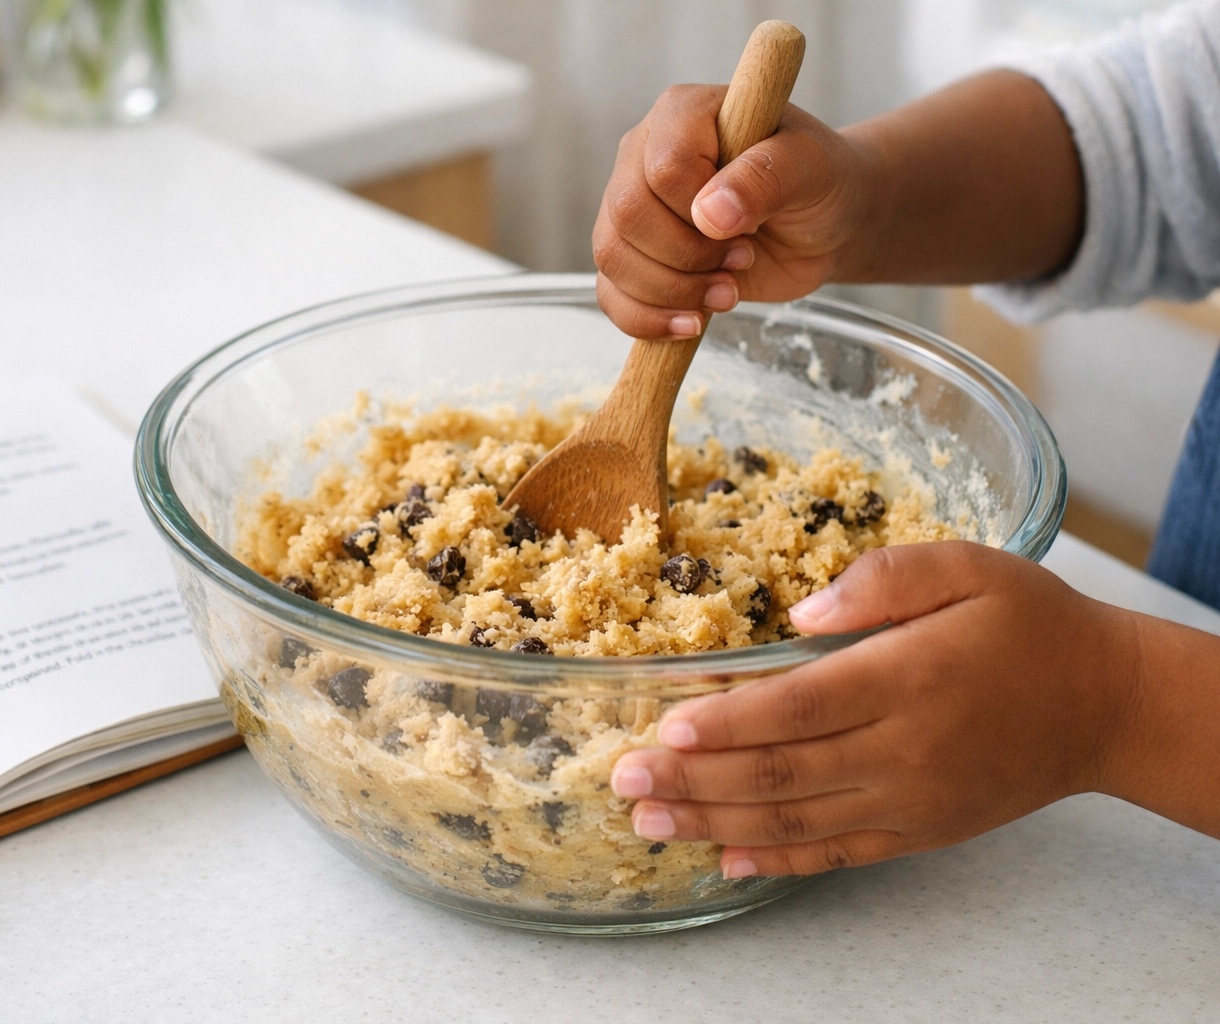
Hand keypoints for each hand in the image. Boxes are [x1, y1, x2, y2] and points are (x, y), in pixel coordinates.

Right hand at [592, 83, 877, 339]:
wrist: (822, 224)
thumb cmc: (818, 181)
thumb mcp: (810, 168)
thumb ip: (764, 178)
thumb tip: (710, 214)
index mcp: (683, 115)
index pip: (664, 169)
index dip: (701, 211)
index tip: (750, 224)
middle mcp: (643, 155)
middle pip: (627, 216)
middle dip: (688, 257)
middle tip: (742, 260)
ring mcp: (631, 207)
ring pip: (612, 257)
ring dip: (673, 291)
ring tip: (727, 291)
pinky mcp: (633, 256)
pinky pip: (610, 294)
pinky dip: (646, 319)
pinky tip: (691, 322)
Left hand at [608, 542, 1141, 876]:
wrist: (1105, 705)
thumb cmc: (1029, 624)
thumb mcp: (968, 566)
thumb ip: (884, 578)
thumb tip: (802, 614)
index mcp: (908, 677)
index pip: (801, 706)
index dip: (729, 721)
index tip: (667, 727)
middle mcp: (904, 749)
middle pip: (781, 772)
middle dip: (694, 779)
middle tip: (624, 779)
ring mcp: (911, 799)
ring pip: (796, 819)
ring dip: (714, 822)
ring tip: (648, 820)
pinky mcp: (919, 829)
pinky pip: (837, 853)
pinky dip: (777, 859)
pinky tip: (724, 857)